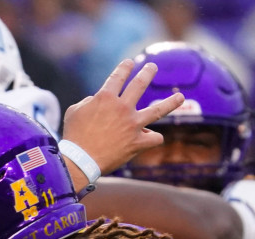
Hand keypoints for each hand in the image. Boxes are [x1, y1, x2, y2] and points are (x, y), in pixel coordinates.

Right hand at [61, 60, 184, 177]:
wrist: (80, 160)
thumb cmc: (74, 136)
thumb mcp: (74, 111)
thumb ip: (88, 102)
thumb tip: (97, 101)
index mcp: (105, 97)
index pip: (118, 76)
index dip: (125, 67)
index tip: (129, 62)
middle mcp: (122, 107)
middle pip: (140, 84)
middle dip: (148, 73)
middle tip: (153, 67)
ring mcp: (133, 125)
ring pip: (158, 110)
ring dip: (171, 102)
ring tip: (180, 97)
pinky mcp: (138, 142)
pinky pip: (154, 138)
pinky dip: (152, 138)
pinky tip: (151, 138)